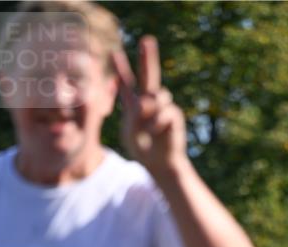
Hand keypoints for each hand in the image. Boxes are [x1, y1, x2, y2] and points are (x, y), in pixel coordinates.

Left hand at [114, 36, 186, 178]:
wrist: (160, 164)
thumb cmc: (143, 150)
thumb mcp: (129, 133)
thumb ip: (133, 114)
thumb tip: (148, 99)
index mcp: (134, 105)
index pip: (127, 83)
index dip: (121, 69)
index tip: (113, 53)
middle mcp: (150, 102)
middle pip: (149, 75)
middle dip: (148, 58)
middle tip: (147, 40)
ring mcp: (163, 108)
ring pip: (158, 95)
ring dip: (151, 108)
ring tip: (147, 126)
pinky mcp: (175, 116)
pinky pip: (165, 112)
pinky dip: (157, 123)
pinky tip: (155, 132)